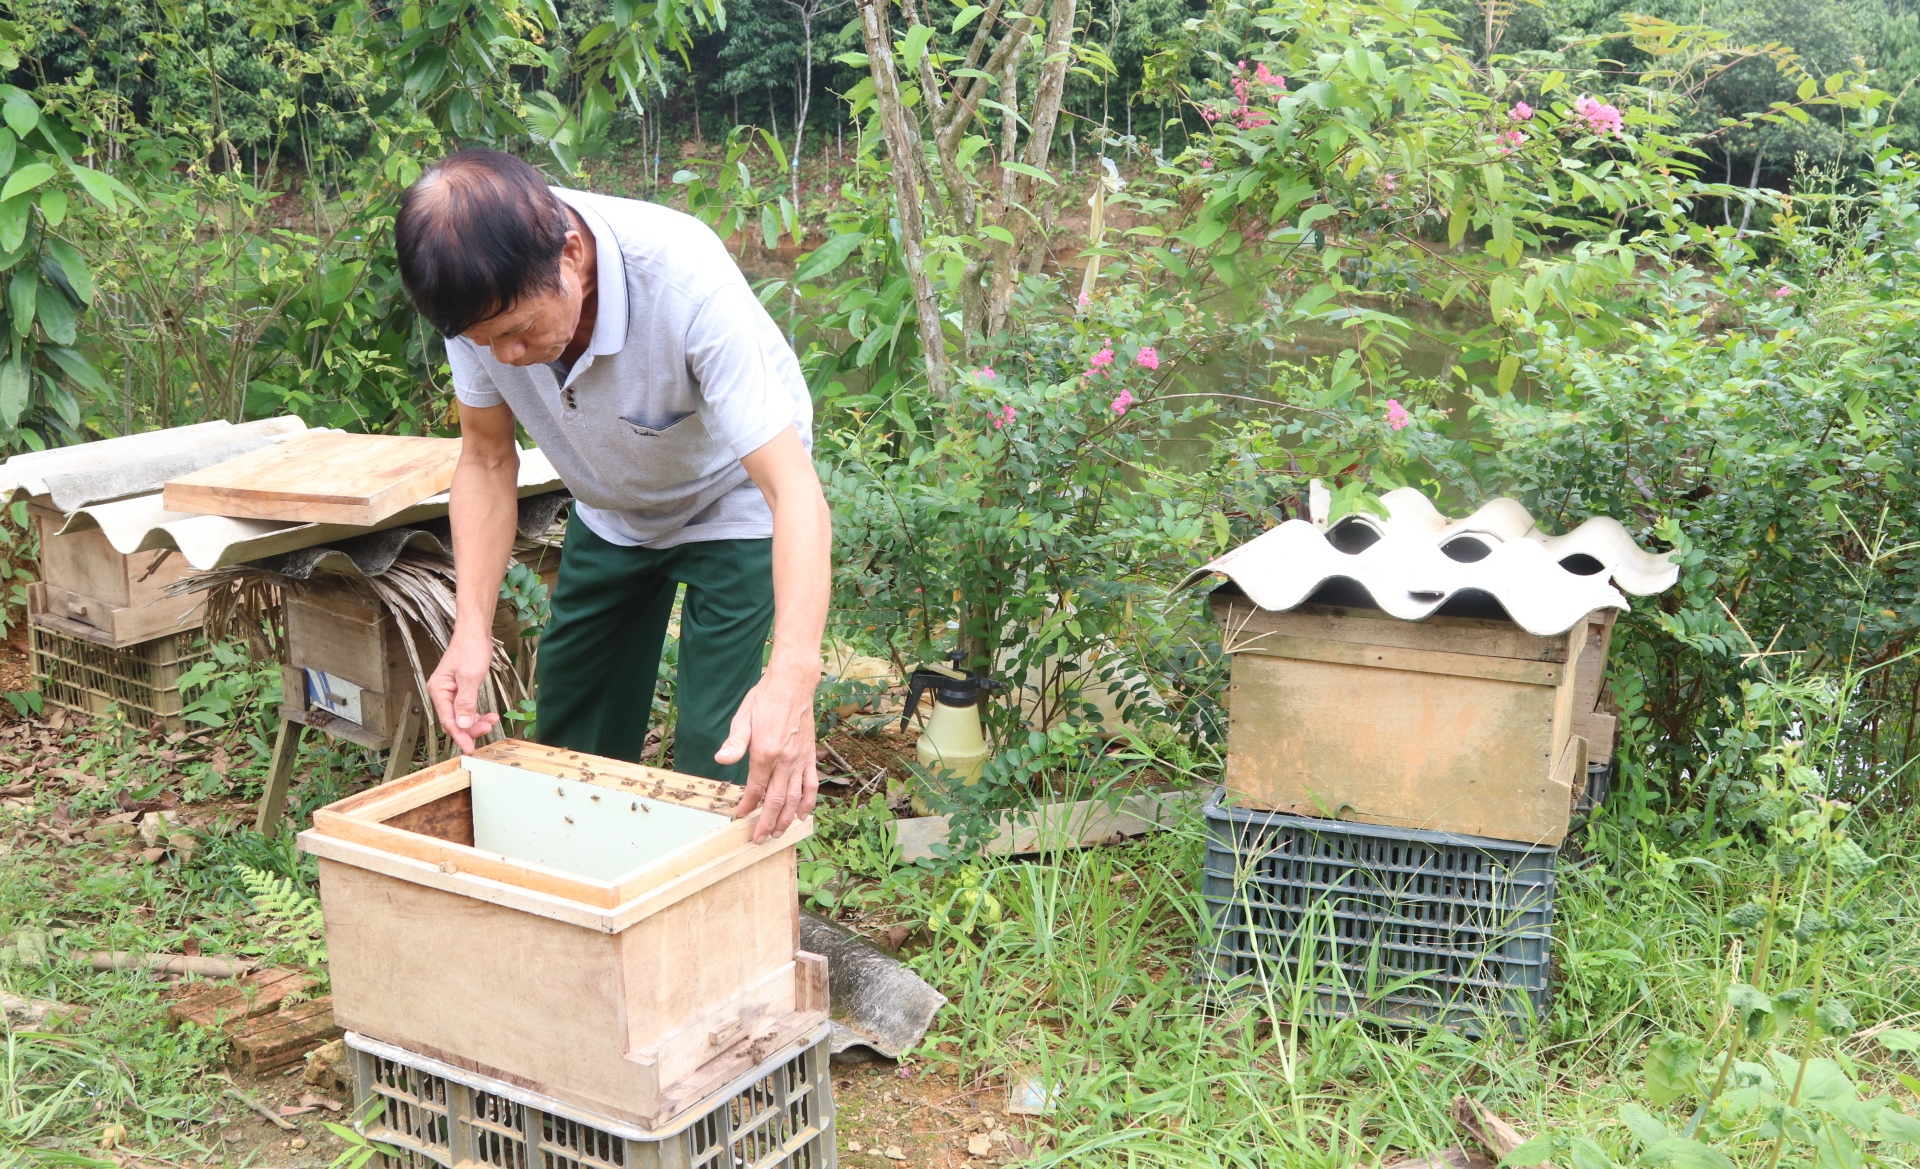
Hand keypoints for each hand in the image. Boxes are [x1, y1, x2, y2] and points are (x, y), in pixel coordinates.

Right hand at [427, 628, 498, 753]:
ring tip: (492, 719)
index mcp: (439, 690)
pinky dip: (476, 713)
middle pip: (454, 720)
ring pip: (461, 716)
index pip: (448, 720)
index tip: (470, 748)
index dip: (460, 735)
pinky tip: (488, 715)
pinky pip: (465, 708)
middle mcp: (441, 692)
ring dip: (475, 721)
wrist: (474, 632)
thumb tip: (461, 723)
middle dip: (470, 728)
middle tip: (488, 728)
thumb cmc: (471, 649)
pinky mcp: (459, 689)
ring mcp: (450, 691)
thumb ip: (466, 701)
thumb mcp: (470, 677)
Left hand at [716, 659, 819, 841]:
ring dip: (787, 819)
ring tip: (778, 834)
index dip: (747, 805)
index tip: (739, 817)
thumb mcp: (743, 718)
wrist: (793, 685)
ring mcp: (800, 760)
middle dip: (767, 822)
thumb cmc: (765, 699)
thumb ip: (735, 743)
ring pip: (795, 798)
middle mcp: (785, 760)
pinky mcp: (809, 756)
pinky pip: (812, 784)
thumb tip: (721, 759)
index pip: (755, 788)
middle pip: (777, 800)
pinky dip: (809, 802)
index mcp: (766, 752)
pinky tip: (804, 815)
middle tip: (759, 839)